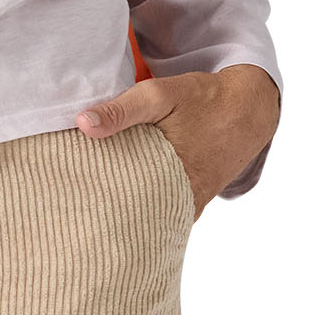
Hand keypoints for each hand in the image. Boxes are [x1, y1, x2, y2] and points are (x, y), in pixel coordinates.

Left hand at [75, 63, 279, 220]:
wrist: (248, 109)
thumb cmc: (202, 101)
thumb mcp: (160, 96)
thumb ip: (121, 110)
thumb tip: (82, 124)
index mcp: (171, 179)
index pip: (123, 208)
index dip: (94, 208)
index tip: (68, 207)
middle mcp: (183, 200)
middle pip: (134, 218)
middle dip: (106, 215)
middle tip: (73, 212)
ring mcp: (190, 204)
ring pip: (150, 217)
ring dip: (126, 211)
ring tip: (91, 211)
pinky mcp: (193, 200)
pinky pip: (164, 210)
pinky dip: (145, 206)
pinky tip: (122, 200)